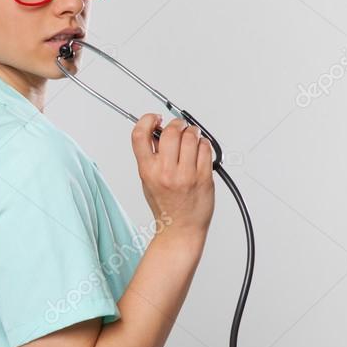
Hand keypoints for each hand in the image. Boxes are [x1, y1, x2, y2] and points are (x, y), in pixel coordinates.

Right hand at [131, 113, 214, 238]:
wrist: (181, 228)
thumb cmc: (165, 206)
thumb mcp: (148, 180)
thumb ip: (152, 156)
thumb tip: (159, 132)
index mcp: (148, 171)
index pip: (140, 135)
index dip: (147, 120)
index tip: (154, 119)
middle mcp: (166, 172)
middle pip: (171, 132)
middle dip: (176, 125)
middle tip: (178, 127)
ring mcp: (187, 175)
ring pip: (191, 137)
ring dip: (192, 133)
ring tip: (191, 138)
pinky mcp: (204, 177)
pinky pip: (205, 148)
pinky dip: (203, 144)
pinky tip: (199, 150)